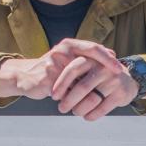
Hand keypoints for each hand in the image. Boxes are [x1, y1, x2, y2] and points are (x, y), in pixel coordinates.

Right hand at [0, 38, 122, 99]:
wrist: (24, 77)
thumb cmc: (51, 71)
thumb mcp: (68, 60)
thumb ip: (86, 57)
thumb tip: (112, 55)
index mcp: (68, 45)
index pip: (93, 48)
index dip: (108, 57)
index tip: (121, 68)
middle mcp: (62, 51)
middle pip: (90, 58)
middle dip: (107, 66)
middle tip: (120, 76)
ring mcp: (55, 63)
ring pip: (81, 77)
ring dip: (93, 85)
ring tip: (104, 93)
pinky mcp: (49, 78)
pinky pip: (69, 90)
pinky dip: (78, 96)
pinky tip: (86, 100)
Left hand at [51, 53, 136, 120]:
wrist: (127, 80)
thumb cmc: (99, 75)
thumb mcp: (87, 68)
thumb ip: (71, 72)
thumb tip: (49, 86)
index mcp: (91, 59)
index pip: (72, 70)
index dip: (61, 84)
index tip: (53, 95)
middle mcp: (103, 68)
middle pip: (81, 87)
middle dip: (69, 100)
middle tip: (61, 108)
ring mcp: (114, 80)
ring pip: (92, 99)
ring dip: (80, 109)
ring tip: (74, 112)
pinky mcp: (121, 93)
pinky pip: (103, 108)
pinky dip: (92, 115)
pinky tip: (87, 117)